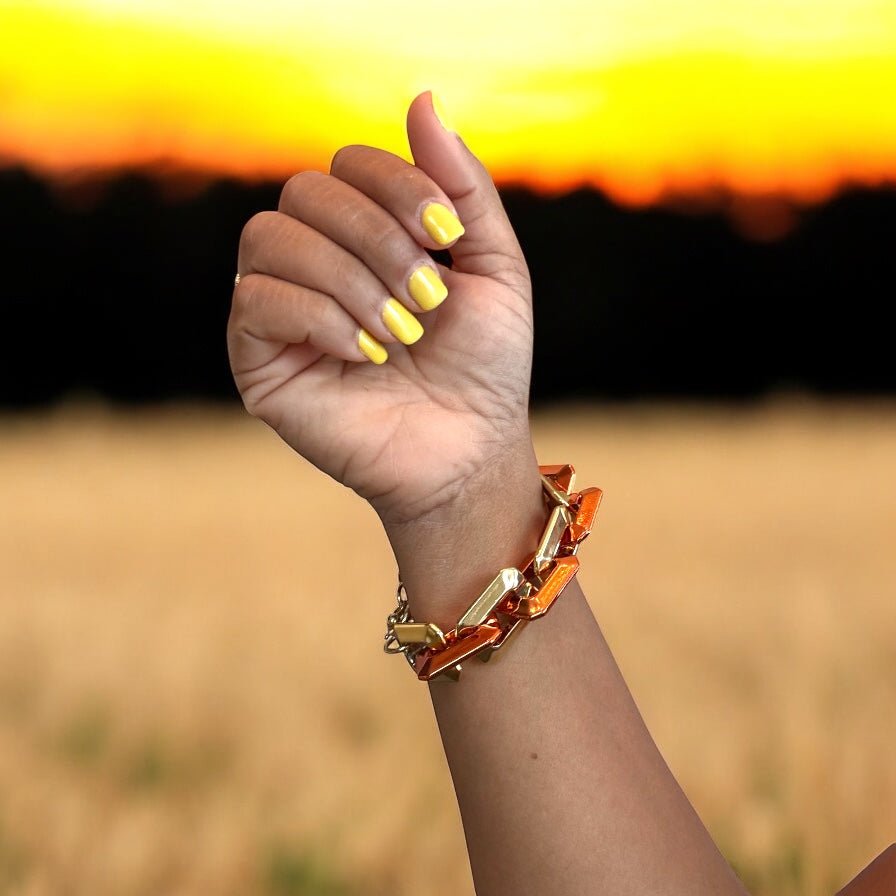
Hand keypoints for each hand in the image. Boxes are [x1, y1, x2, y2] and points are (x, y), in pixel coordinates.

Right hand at [227, 92, 544, 618]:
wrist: (469, 449)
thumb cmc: (484, 363)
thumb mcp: (493, 265)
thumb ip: (461, 185)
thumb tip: (421, 97)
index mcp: (364, 234)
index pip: (346, 164)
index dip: (395, 186)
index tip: (447, 241)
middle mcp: (314, 261)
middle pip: (305, 193)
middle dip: (376, 239)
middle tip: (427, 299)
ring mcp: (281, 309)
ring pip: (271, 238)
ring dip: (349, 280)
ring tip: (400, 334)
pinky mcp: (258, 359)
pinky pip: (255, 299)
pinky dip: (316, 315)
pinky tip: (363, 352)